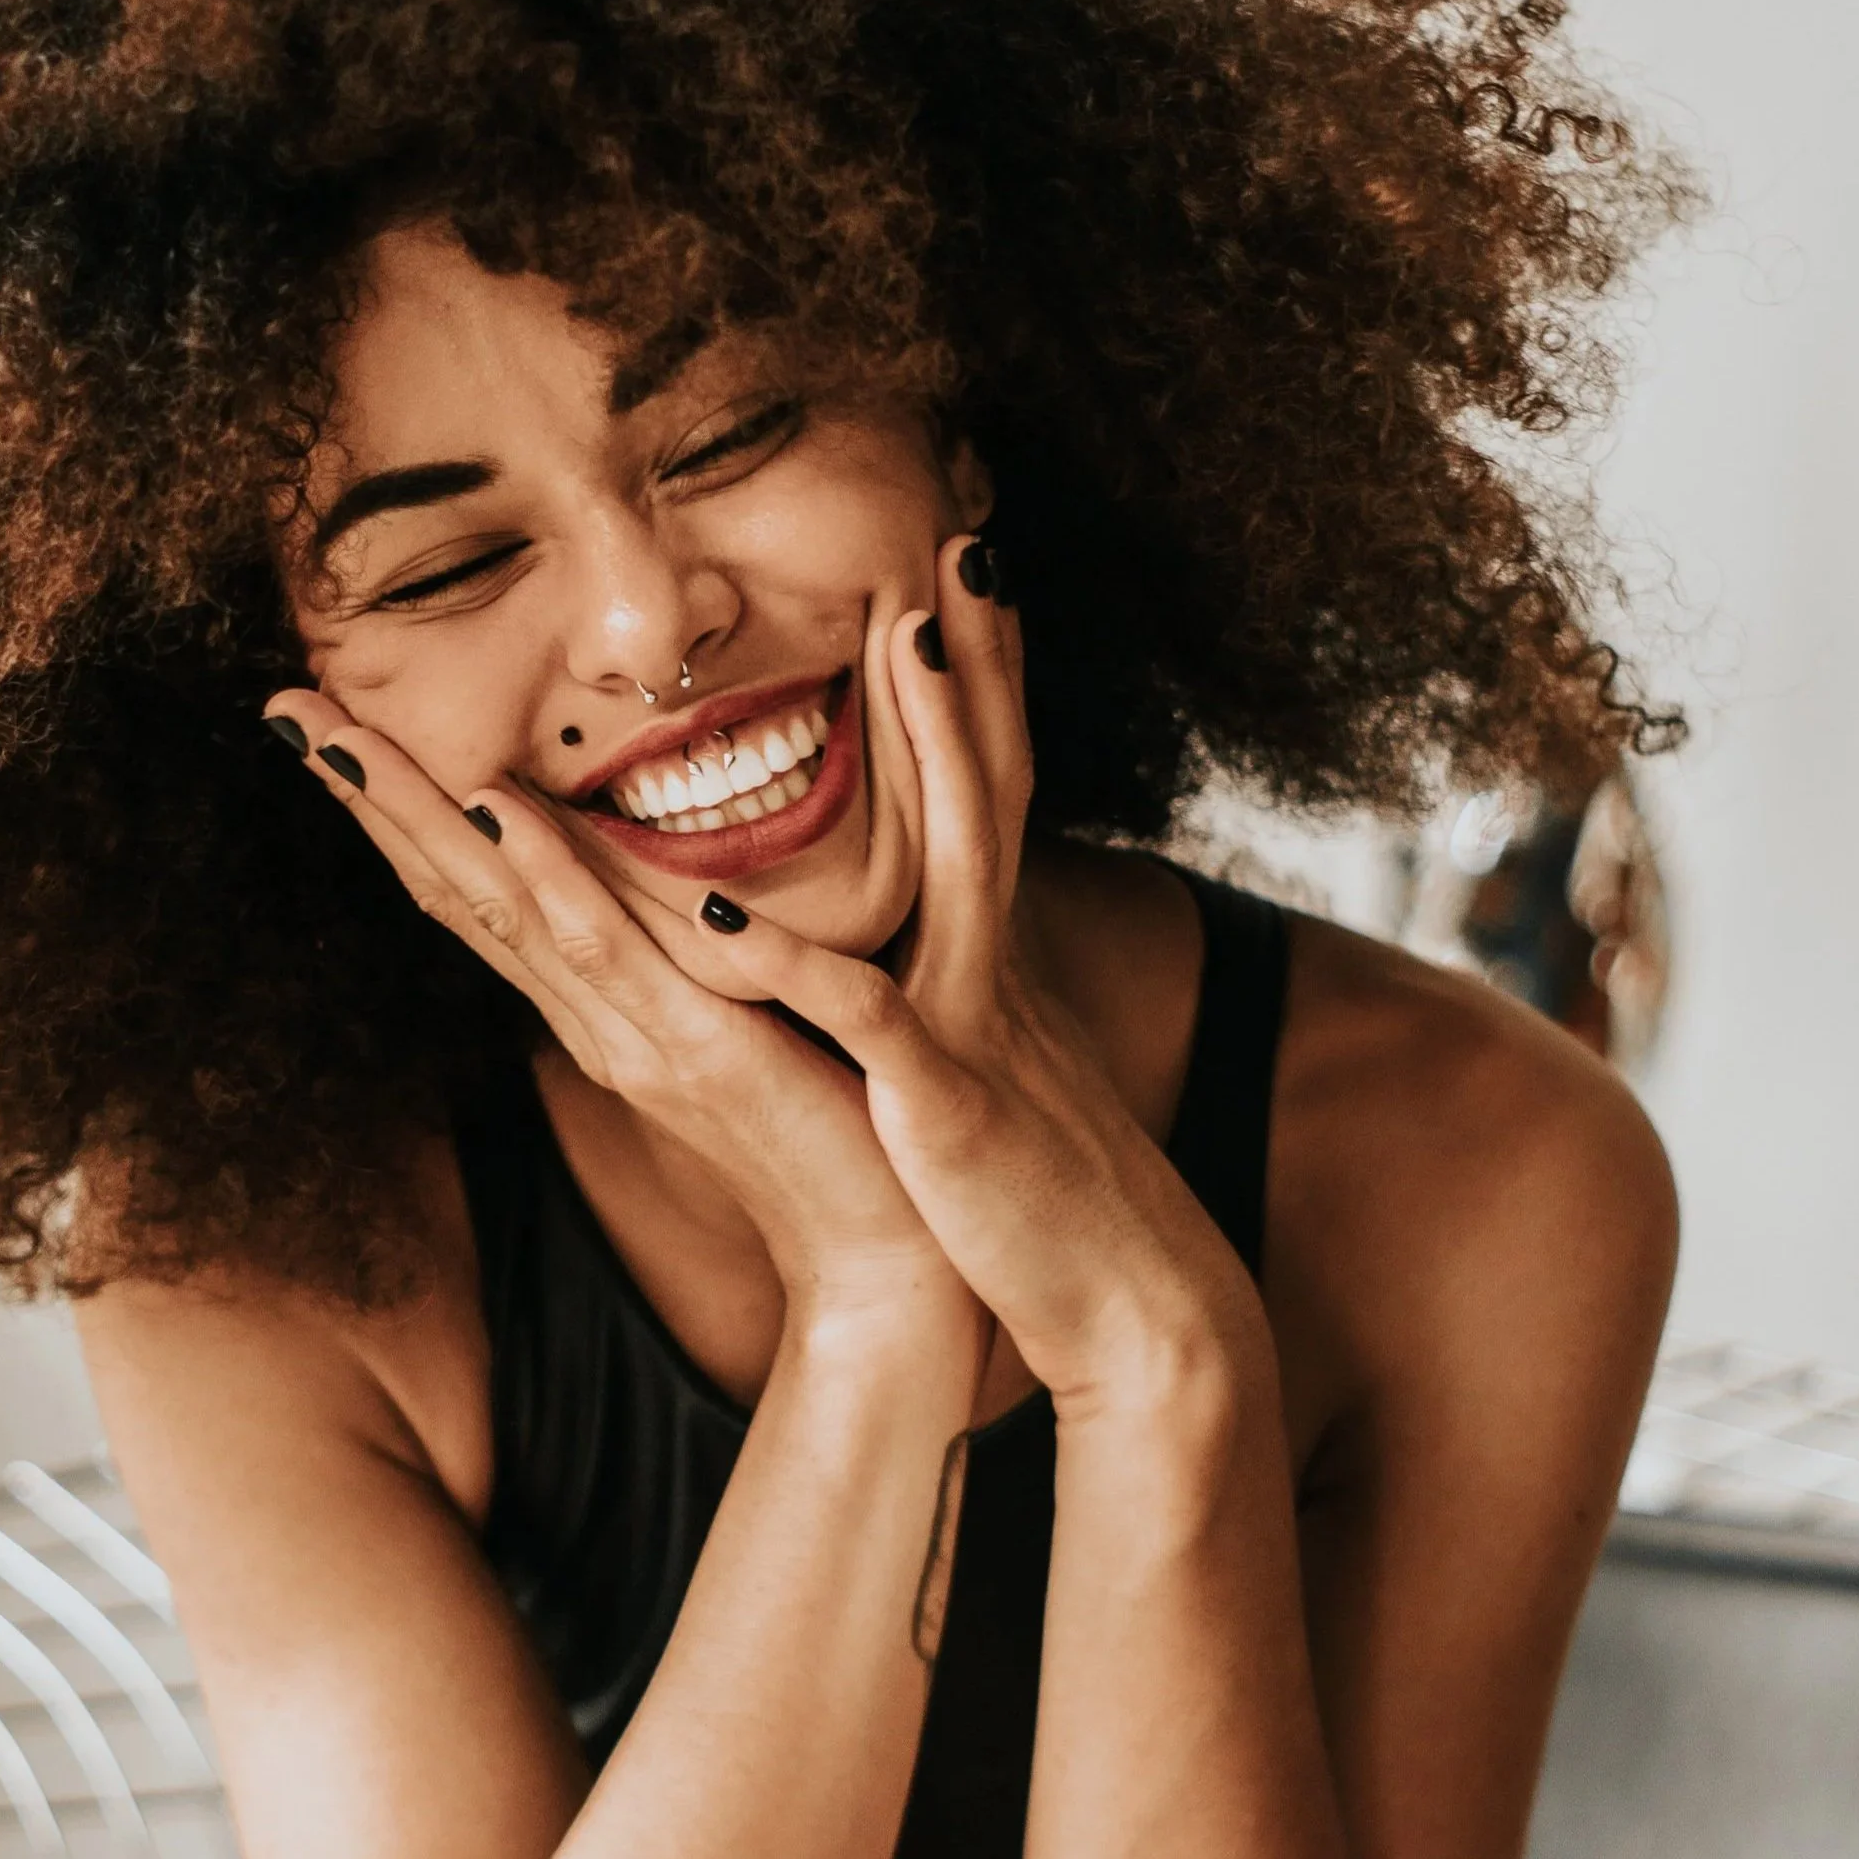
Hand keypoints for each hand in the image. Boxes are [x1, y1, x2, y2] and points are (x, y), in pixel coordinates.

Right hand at [261, 687, 979, 1352]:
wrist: (883, 1254)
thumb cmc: (828, 1129)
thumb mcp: (743, 1019)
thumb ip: (691, 954)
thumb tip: (660, 877)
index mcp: (599, 1006)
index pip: (477, 892)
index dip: (402, 810)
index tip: (334, 726)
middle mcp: (592, 1018)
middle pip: (457, 890)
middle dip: (370, 797)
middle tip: (285, 706)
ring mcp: (633, 1035)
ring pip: (502, 907)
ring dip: (418, 817)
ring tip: (342, 736)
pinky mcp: (699, 1051)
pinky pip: (610, 952)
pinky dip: (549, 878)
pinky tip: (499, 813)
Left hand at [691, 537, 1271, 1422]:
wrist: (1132, 1313)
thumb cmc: (1041, 1203)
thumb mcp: (997, 1075)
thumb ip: (958, 1002)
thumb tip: (921, 958)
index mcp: (990, 962)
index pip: (990, 799)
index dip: (982, 692)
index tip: (962, 588)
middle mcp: (993, 968)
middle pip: (995, 785)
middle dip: (981, 666)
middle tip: (966, 545)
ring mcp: (976, 1024)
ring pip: (957, 857)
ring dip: (937, 746)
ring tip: (906, 640)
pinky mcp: (944, 1102)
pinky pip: (866, 1014)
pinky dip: (797, 962)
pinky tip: (726, 908)